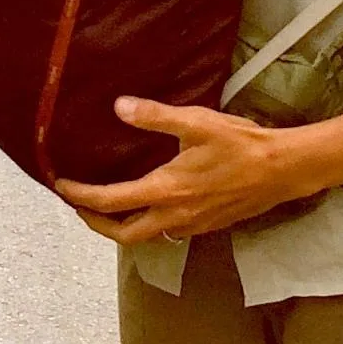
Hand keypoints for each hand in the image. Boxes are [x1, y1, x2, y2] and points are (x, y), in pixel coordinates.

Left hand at [55, 97, 301, 245]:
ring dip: (122, 225)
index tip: (61, 184)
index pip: (110, 202)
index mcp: (165, 190)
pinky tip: (154, 202)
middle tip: (79, 205)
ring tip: (111, 205)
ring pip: (145, 237)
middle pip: (122, 234)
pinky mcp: (206, 226)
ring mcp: (190, 226)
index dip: (80, 195)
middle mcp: (173, 217)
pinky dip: (148, 222)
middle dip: (95, 222)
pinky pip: (167, 232)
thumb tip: (119, 107)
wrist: (280, 170)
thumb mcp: (197, 122)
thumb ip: (156, 116)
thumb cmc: (240, 144)